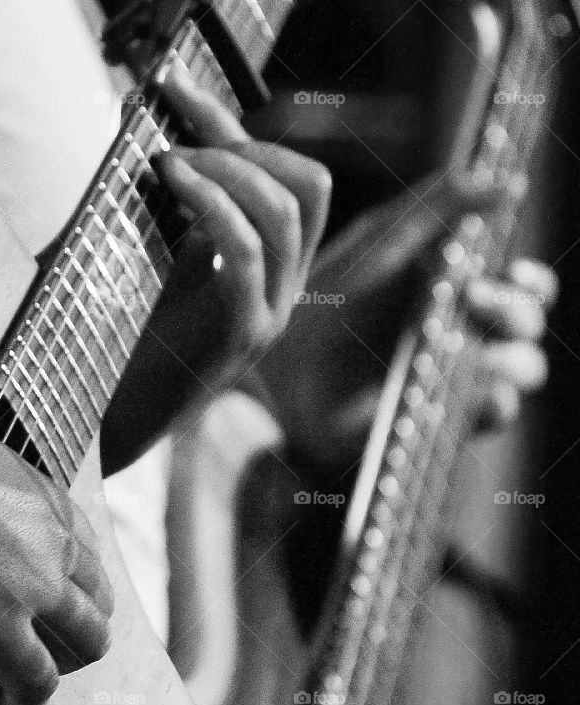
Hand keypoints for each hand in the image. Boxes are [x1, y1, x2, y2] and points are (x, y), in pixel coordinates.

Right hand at [0, 277, 112, 704]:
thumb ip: (2, 491)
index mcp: (52, 504)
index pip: (90, 557)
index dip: (75, 588)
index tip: (49, 604)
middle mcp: (57, 547)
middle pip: (98, 605)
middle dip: (79, 632)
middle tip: (43, 648)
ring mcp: (37, 590)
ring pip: (88, 645)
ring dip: (64, 666)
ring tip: (25, 682)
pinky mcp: (1, 630)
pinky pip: (37, 682)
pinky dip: (25, 703)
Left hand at [156, 58, 330, 369]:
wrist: (118, 414)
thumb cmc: (132, 336)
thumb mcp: (164, 257)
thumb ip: (178, 208)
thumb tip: (154, 130)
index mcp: (273, 268)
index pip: (294, 179)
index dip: (242, 126)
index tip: (181, 93)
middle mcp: (284, 289)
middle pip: (308, 187)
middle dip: (245, 144)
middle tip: (180, 140)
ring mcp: (269, 314)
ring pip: (283, 214)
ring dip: (226, 170)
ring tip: (169, 161)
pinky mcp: (241, 337)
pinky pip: (245, 254)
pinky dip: (212, 205)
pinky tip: (172, 182)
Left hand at [250, 171, 553, 468]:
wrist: (281, 375)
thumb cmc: (322, 304)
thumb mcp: (376, 244)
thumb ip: (436, 206)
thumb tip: (511, 182)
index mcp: (455, 289)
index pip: (522, 284)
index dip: (528, 280)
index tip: (510, 271)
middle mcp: (462, 334)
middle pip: (527, 323)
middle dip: (515, 311)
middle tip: (469, 299)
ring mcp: (453, 378)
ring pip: (523, 366)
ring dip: (510, 354)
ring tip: (465, 346)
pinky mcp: (440, 417)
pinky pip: (494, 412)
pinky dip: (494, 399)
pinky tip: (469, 388)